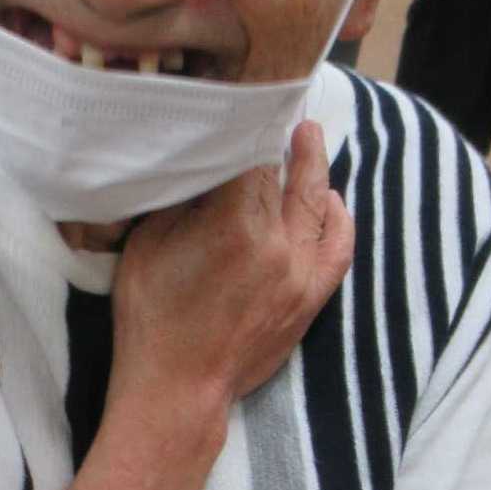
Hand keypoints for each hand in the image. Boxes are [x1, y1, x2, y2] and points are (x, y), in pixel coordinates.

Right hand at [111, 119, 353, 413]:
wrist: (178, 388)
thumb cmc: (151, 317)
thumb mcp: (150, 241)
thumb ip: (183, 196)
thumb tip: (205, 156)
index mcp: (234, 223)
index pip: (253, 154)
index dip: (252, 123)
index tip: (249, 102)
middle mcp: (278, 243)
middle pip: (290, 173)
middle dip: (287, 139)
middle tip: (285, 111)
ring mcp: (301, 273)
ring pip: (319, 205)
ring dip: (315, 170)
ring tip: (309, 142)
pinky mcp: (312, 298)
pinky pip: (340, 247)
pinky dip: (339, 218)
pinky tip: (333, 200)